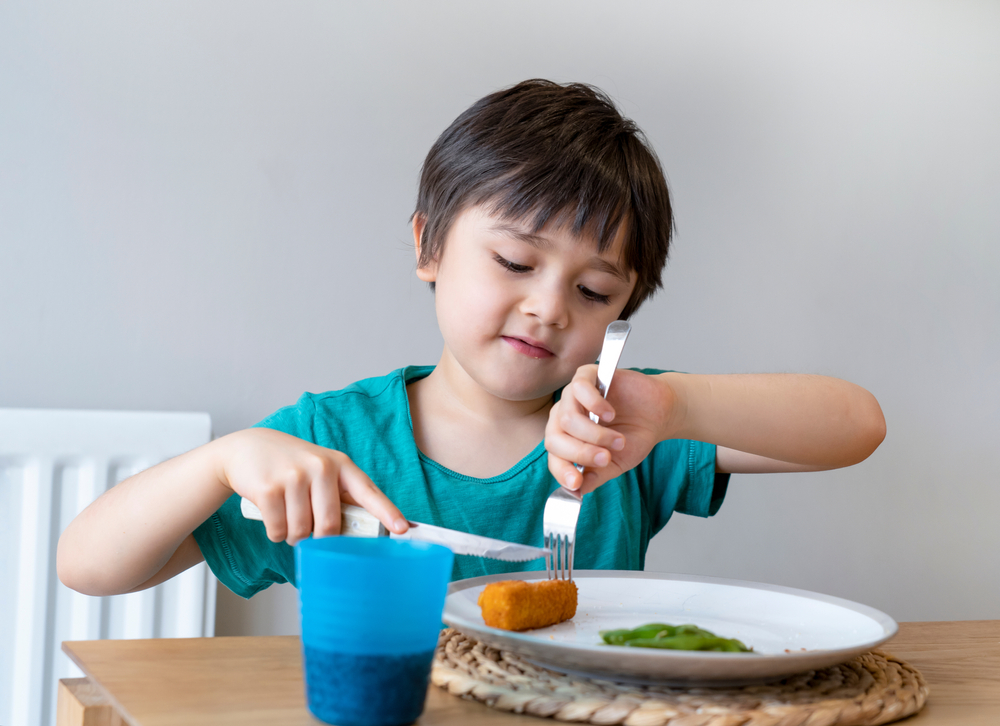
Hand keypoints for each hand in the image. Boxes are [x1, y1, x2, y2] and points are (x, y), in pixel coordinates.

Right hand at [216, 428, 407, 544]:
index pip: (368, 491)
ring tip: (288, 516)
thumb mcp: (322, 469)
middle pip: (329, 526)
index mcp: (340, 464)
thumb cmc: (292, 466)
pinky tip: (272, 514)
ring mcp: (294, 476)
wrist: (248, 449)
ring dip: (293, 536)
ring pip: (301, 532)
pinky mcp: (268, 488)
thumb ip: (342, 494)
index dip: (387, 512)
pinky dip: (275, 533)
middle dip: (318, 538)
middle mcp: (320, 467)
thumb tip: (367, 529)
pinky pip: (278, 531)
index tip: (403, 529)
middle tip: (309, 530)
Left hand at [545, 366, 678, 494]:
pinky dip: (595, 405)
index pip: (553, 458)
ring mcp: (572, 396)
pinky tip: (610, 414)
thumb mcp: (615, 464)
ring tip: (618, 440)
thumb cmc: (634, 436)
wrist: (658, 414)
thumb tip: (576, 493)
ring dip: (595, 434)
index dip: (562, 472)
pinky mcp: (586, 376)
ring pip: (567, 418)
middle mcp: (563, 418)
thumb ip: (595, 476)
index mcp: (566, 440)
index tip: (577, 483)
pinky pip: (579, 389)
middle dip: (581, 453)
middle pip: (554, 439)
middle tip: (606, 459)